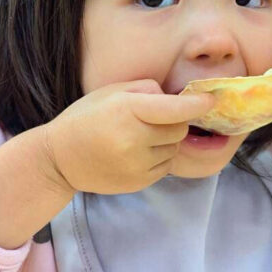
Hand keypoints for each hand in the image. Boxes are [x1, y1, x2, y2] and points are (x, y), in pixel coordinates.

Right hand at [42, 80, 214, 194]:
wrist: (59, 159)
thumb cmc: (85, 118)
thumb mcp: (110, 92)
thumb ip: (145, 89)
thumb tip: (174, 99)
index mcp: (127, 111)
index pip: (175, 109)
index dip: (197, 104)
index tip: (212, 99)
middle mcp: (134, 139)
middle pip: (179, 129)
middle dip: (174, 121)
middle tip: (152, 119)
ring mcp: (136, 164)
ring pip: (174, 148)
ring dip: (166, 141)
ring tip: (138, 138)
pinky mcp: (138, 182)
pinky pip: (165, 166)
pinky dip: (158, 158)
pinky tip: (135, 153)